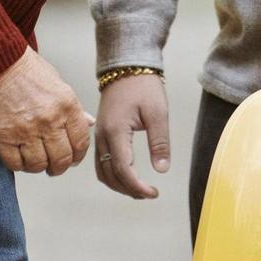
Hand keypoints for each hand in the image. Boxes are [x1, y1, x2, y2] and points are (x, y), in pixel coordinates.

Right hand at [0, 49, 93, 175]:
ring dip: (38, 166)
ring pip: (38, 165)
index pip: (80, 143)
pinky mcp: (3, 137)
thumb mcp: (57, 83)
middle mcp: (49, 120)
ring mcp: (26, 130)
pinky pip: (15, 163)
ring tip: (34, 160)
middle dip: (59, 167)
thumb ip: (73, 107)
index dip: (78, 156)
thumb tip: (88, 123)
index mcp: (67, 105)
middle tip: (54, 166)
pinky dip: (18, 164)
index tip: (73, 159)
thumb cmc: (25, 69)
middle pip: (61, 159)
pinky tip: (18, 156)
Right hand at [94, 73, 169, 198]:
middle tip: (150, 193)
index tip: (154, 193)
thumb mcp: (158, 113)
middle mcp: (102, 136)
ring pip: (102, 171)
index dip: (138, 187)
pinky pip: (100, 162)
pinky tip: (127, 176)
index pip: (123, 170)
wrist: (126, 66)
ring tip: (140, 188)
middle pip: (110, 175)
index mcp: (116, 132)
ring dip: (119, 185)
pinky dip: (112, 174)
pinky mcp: (100, 133)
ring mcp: (99, 135)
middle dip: (129, 189)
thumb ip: (159, 142)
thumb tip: (162, 169)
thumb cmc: (143, 86)